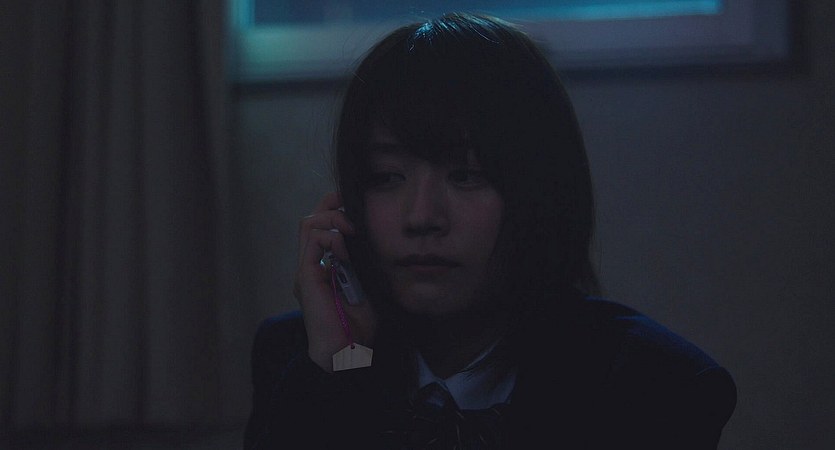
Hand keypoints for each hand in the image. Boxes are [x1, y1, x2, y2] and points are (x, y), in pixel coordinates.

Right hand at [294, 191, 376, 371]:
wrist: (346, 352)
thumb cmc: (358, 325)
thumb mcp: (368, 285)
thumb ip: (366, 263)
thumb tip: (378, 240)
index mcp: (322, 266)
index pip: (320, 227)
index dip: (333, 208)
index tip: (351, 202)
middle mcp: (310, 265)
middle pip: (310, 220)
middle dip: (331, 206)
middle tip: (352, 210)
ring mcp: (306, 271)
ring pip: (308, 225)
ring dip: (332, 219)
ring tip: (351, 228)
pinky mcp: (306, 278)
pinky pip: (313, 243)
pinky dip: (330, 237)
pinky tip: (346, 246)